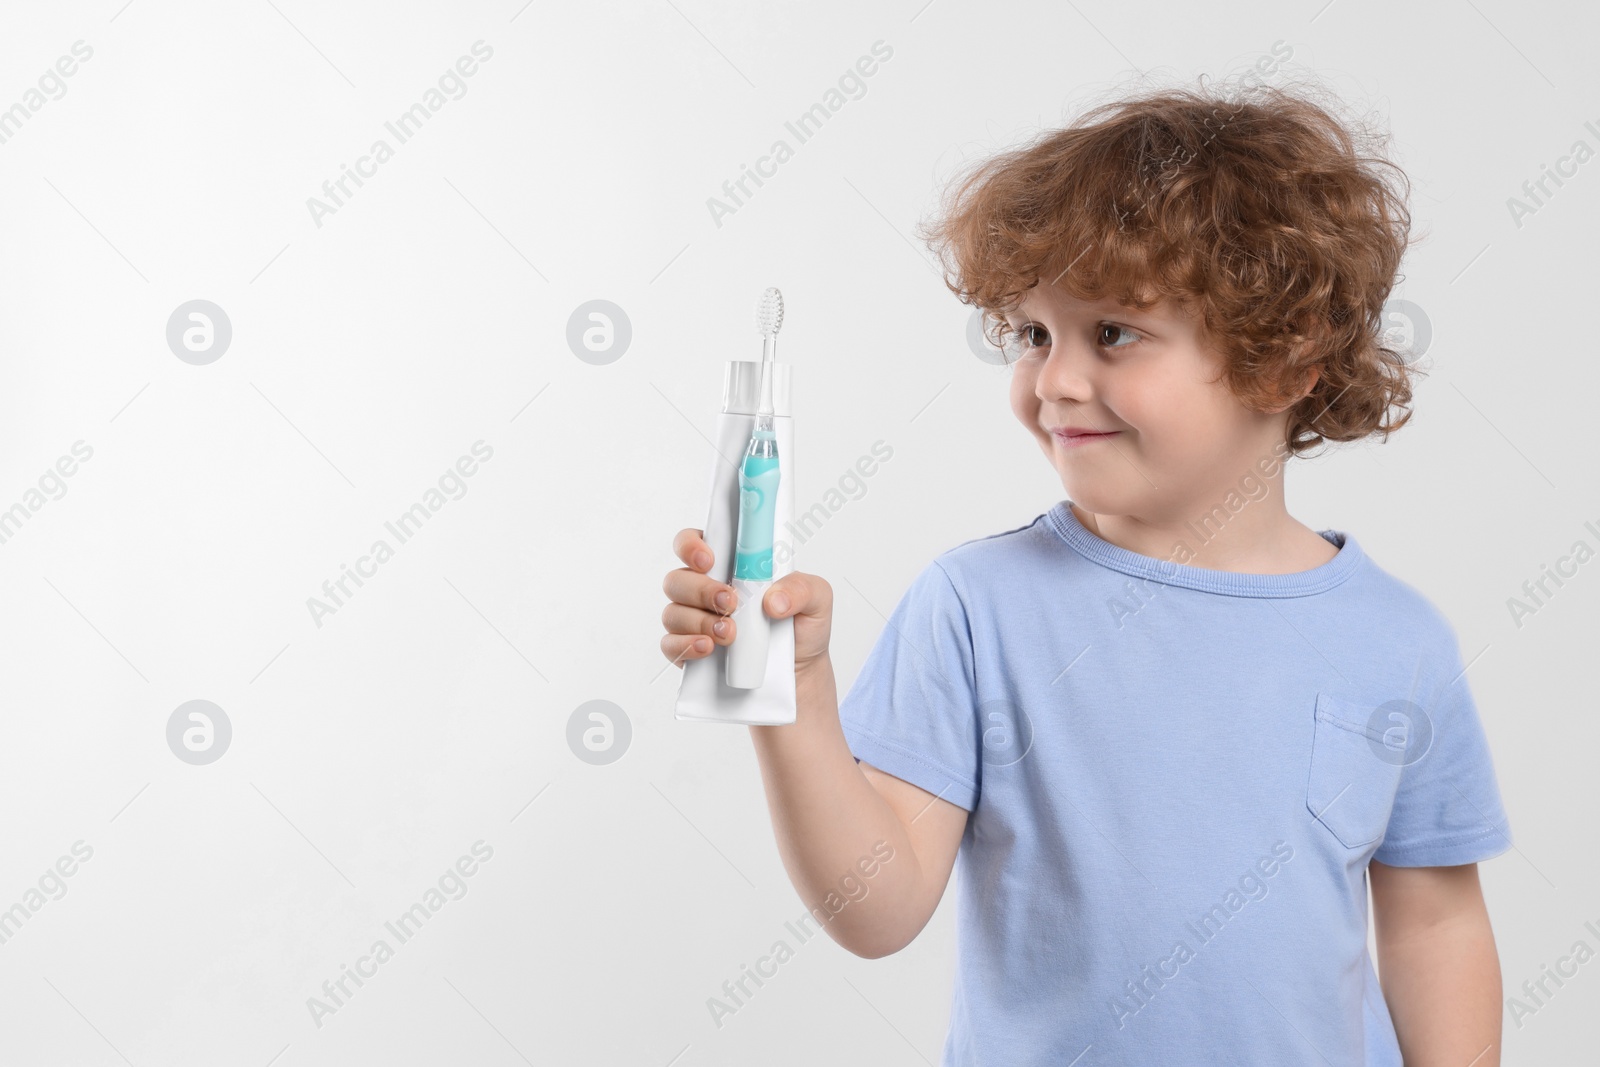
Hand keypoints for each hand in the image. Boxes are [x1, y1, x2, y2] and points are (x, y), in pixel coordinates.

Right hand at [662, 528, 832, 675]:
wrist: (799, 671)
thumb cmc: (802, 625)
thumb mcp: (817, 599)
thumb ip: (801, 588)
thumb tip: (772, 600)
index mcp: (729, 565)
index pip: (693, 542)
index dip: (690, 546)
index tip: (708, 560)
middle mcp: (703, 589)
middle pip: (677, 579)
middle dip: (700, 590)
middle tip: (731, 602)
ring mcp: (692, 620)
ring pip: (672, 612)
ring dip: (699, 621)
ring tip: (731, 634)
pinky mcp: (688, 650)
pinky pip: (670, 645)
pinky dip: (687, 645)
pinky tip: (709, 648)